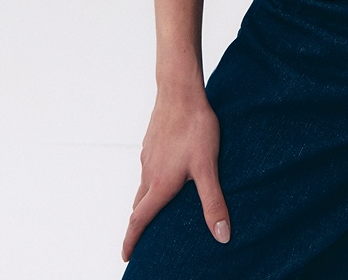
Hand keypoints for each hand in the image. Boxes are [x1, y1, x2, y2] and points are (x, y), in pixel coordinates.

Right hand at [121, 85, 231, 260]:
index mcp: (160, 184)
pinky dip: (152, 183)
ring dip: (146, 204)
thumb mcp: (208, 167)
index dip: (131, 241)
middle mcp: (149, 173)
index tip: (126, 256)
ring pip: (143, 187)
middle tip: (140, 240)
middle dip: (138, 226)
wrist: (180, 91)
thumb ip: (213, 202)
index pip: (139, 220)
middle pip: (138, 206)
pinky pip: (148, 170)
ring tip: (156, 212)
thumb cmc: (195, 128)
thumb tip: (222, 235)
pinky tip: (166, 177)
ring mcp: (148, 157)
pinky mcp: (152, 144)